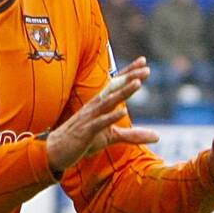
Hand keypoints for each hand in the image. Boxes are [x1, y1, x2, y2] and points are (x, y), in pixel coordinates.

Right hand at [46, 57, 158, 172]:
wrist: (55, 151)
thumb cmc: (83, 140)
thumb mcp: (111, 137)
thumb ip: (133, 135)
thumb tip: (158, 137)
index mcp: (100, 104)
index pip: (116, 84)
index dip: (129, 73)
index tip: (143, 61)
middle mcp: (95, 107)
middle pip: (114, 88)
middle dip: (130, 78)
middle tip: (146, 68)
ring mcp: (90, 118)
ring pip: (108, 102)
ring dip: (123, 92)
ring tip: (138, 83)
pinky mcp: (85, 132)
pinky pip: (99, 122)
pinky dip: (110, 117)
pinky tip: (122, 112)